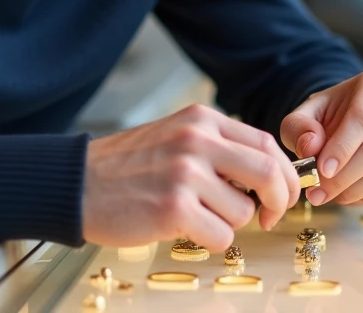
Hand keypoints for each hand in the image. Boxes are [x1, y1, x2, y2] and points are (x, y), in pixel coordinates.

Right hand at [82, 104, 299, 250]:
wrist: (78, 183)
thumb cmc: (128, 167)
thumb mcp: (177, 137)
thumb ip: (219, 148)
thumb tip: (269, 176)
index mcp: (202, 120)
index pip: (266, 144)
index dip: (285, 174)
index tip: (283, 194)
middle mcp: (198, 141)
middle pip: (269, 173)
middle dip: (279, 201)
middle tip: (270, 216)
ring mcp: (186, 173)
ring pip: (243, 211)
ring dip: (228, 223)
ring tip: (194, 216)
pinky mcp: (174, 208)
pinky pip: (221, 236)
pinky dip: (209, 241)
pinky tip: (181, 229)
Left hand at [280, 69, 362, 205]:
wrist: (353, 120)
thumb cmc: (330, 116)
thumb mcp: (306, 114)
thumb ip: (299, 127)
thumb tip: (310, 146)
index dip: (342, 148)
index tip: (321, 170)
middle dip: (345, 177)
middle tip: (319, 192)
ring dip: (356, 191)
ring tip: (330, 195)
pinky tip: (353, 195)